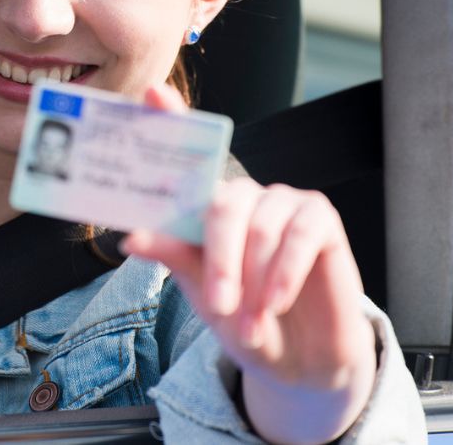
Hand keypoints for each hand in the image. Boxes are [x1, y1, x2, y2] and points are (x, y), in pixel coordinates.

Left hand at [122, 84, 375, 443]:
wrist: (296, 359)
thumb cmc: (243, 318)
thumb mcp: (201, 292)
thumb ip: (173, 257)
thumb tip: (130, 237)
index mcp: (207, 206)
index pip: (189, 153)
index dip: (172, 118)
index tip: (151, 93)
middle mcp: (244, 195)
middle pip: (223, 202)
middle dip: (218, 257)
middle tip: (218, 303)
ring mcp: (284, 201)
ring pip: (260, 224)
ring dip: (254, 279)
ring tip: (251, 319)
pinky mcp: (321, 218)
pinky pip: (300, 235)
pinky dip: (284, 274)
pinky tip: (277, 302)